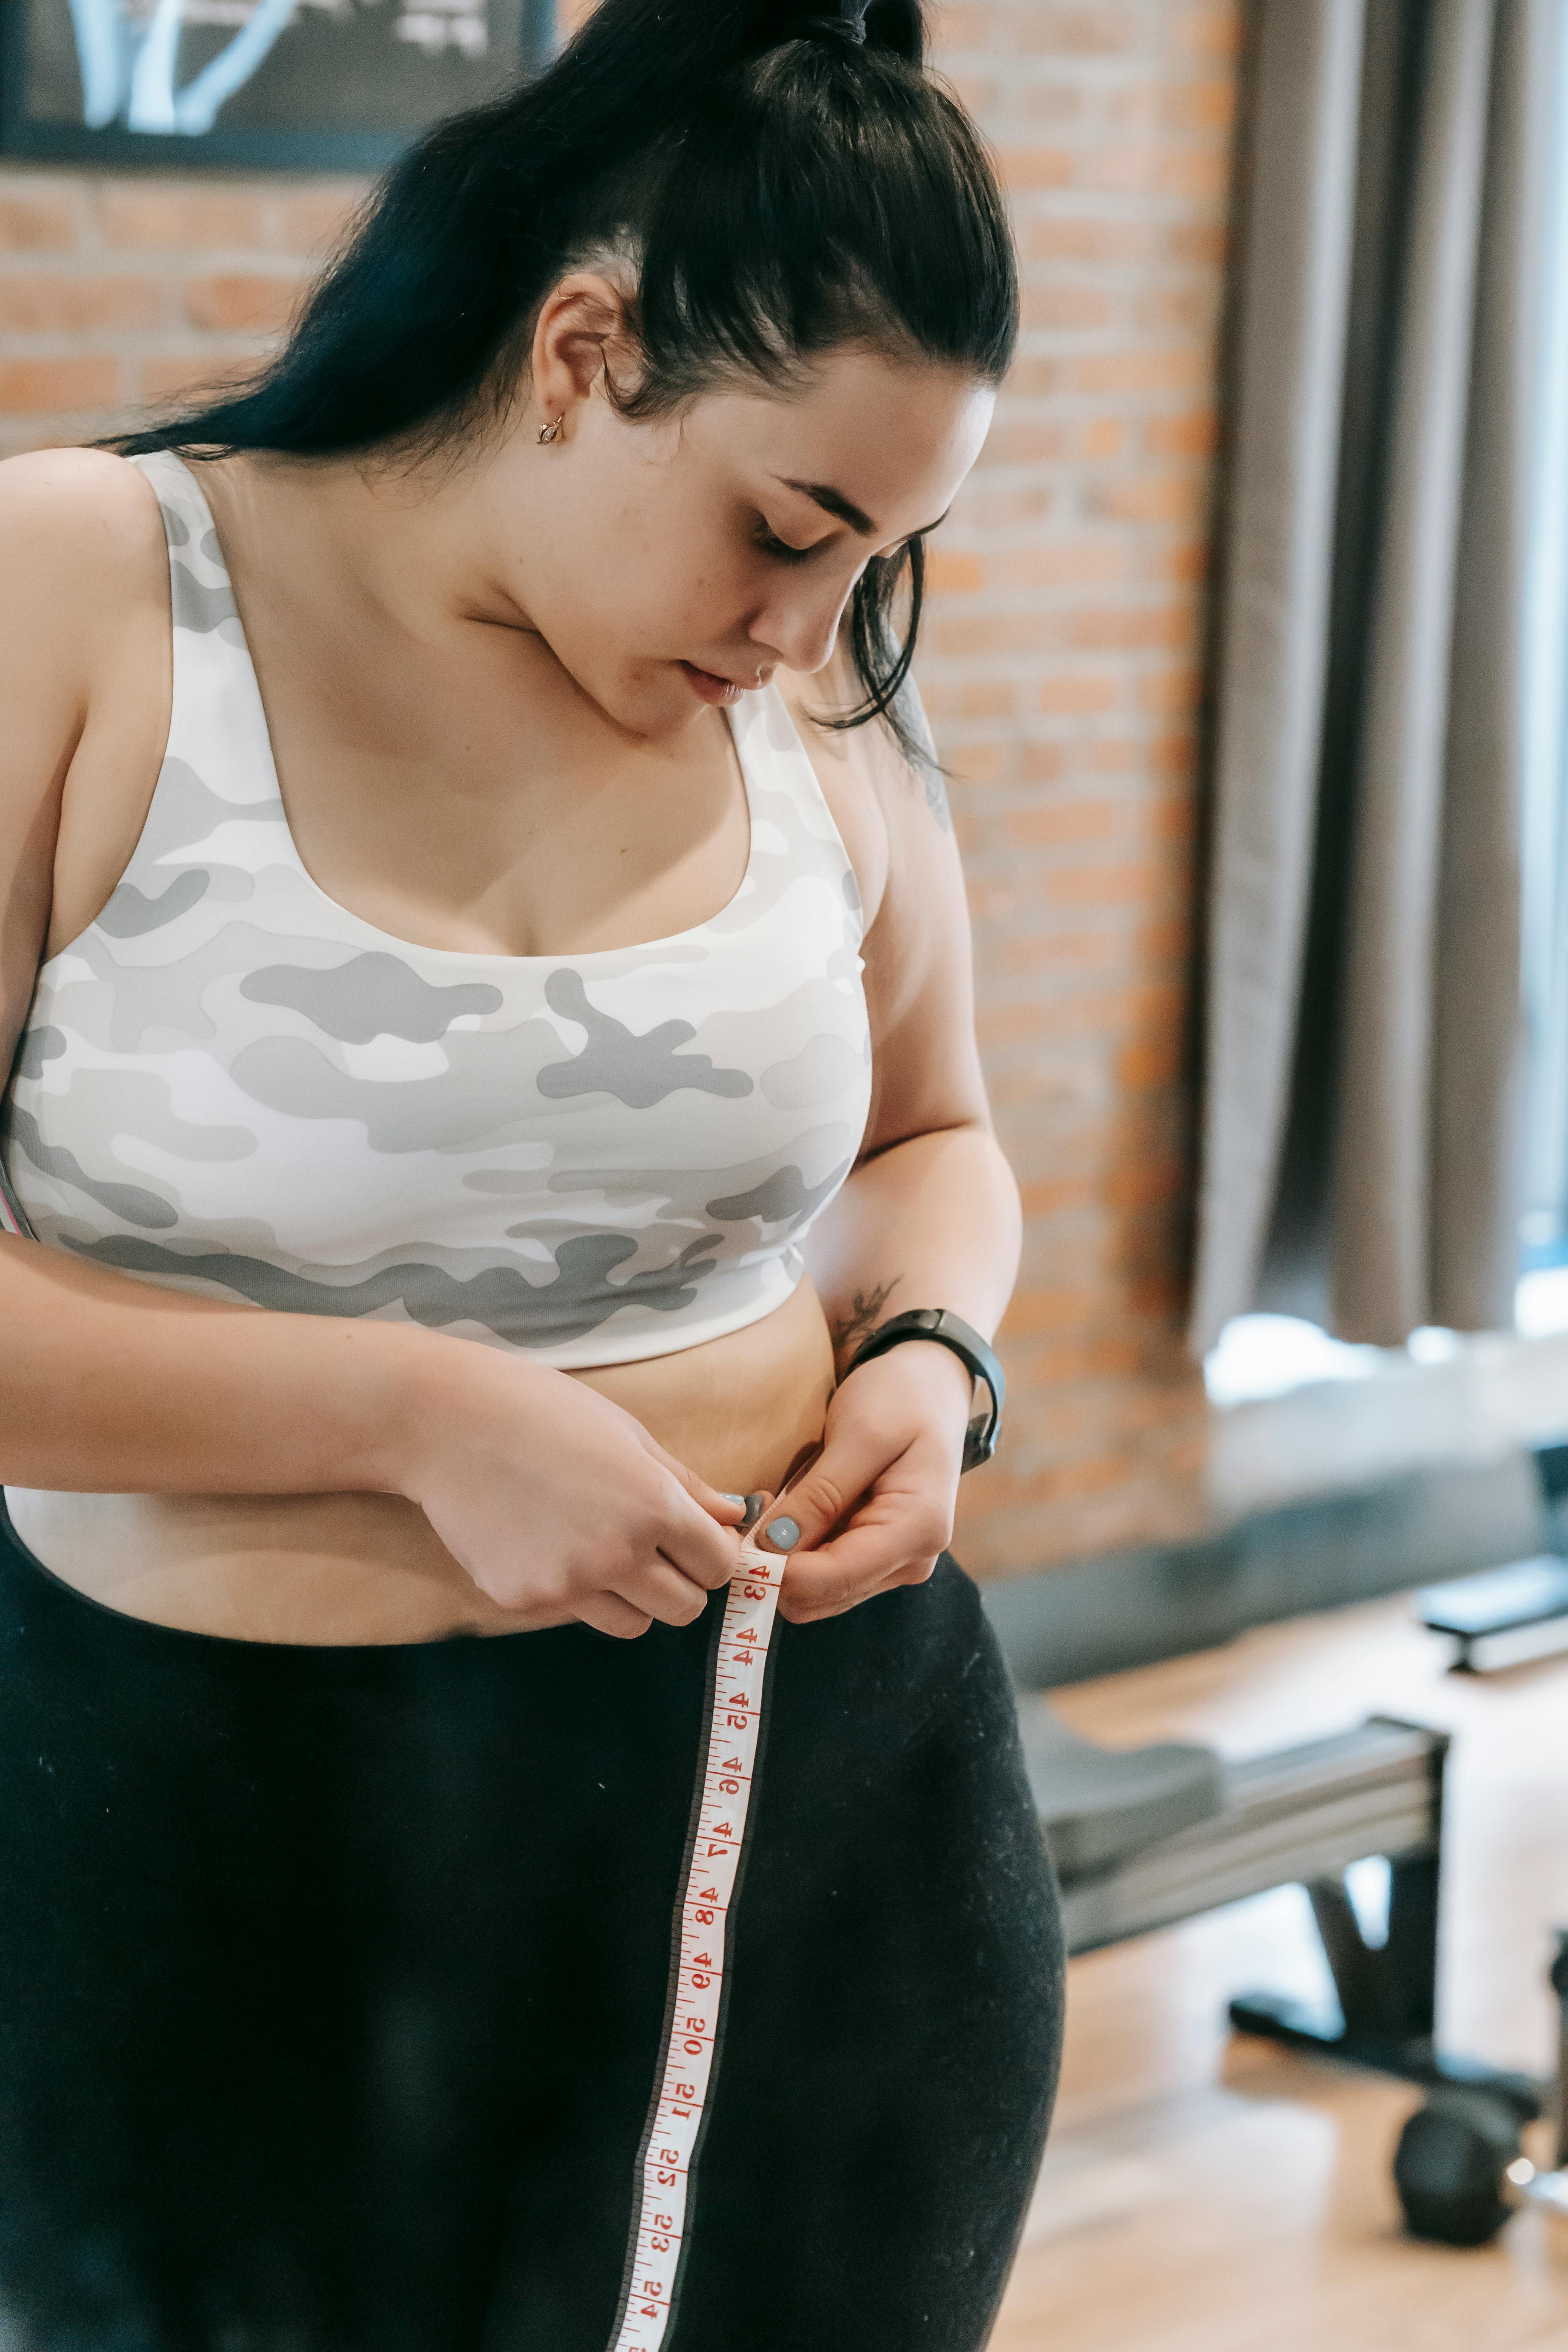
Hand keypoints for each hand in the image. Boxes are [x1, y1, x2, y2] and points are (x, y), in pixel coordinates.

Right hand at [395, 1340, 744, 1637]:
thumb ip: (685, 1485)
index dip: (711, 1553)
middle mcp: (616, 1553)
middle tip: (651, 1549)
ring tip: (596, 1546)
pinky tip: (545, 1543)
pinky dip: (573, 1591)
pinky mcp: (523, 1600)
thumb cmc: (543, 1412)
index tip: (694, 1540)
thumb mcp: (627, 1434)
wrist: (447, 1422)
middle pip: (684, 1608)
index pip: (718, 1565)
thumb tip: (734, 1516)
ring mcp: (567, 1584)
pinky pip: (574, 1614)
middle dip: (679, 1582)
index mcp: (653, 1506)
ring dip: (630, 1597)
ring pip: (633, 1624)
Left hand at [756, 1343, 971, 1622]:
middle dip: (779, 1564)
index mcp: (917, 1530)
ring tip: (775, 1503)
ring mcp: (897, 1563)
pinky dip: (799, 1552)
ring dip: (785, 1558)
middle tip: (755, 1511)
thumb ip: (820, 1496)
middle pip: (824, 1596)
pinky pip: (825, 1574)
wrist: (930, 1386)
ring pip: (818, 1592)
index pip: (835, 1578)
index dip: (778, 1571)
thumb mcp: (859, 1435)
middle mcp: (912, 1561)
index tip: (736, 1542)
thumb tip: (773, 1547)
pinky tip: (793, 1511)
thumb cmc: (901, 1398)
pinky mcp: (879, 1557)